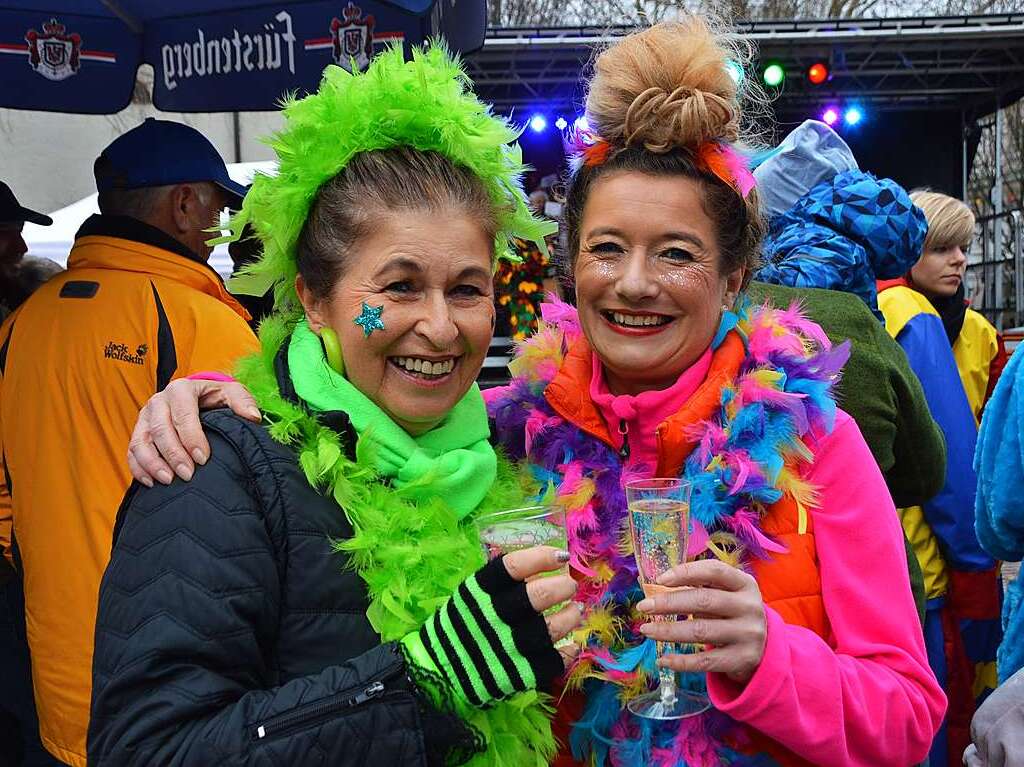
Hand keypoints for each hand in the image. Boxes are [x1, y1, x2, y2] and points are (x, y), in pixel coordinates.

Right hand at [128, 379, 259, 486]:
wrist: (197, 398)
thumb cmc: (216, 398)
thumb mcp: (232, 393)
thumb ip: (243, 402)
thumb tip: (252, 417)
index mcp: (181, 389)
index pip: (182, 412)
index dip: (191, 437)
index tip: (203, 459)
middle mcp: (159, 400)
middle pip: (160, 428)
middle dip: (173, 454)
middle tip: (188, 475)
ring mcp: (145, 417)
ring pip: (141, 440)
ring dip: (152, 463)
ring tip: (168, 481)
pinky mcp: (138, 432)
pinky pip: (132, 451)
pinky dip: (138, 468)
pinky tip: (151, 483)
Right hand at [402, 546, 581, 707]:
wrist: (439, 672)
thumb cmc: (461, 626)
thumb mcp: (471, 595)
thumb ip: (500, 582)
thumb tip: (538, 564)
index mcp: (479, 592)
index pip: (514, 566)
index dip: (541, 557)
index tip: (560, 556)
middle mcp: (494, 617)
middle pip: (538, 596)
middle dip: (563, 586)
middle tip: (569, 585)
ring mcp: (507, 648)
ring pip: (552, 628)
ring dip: (570, 616)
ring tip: (575, 610)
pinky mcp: (518, 675)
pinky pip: (553, 662)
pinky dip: (568, 651)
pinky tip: (572, 643)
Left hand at [636, 558, 765, 684]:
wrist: (762, 647)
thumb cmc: (731, 612)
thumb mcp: (724, 594)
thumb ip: (697, 587)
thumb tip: (654, 589)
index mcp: (744, 583)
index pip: (715, 571)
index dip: (686, 572)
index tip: (660, 579)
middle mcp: (750, 607)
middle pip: (704, 601)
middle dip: (669, 603)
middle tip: (643, 606)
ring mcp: (748, 634)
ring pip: (701, 631)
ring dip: (668, 631)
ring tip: (646, 630)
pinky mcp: (743, 659)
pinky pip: (706, 661)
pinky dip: (681, 661)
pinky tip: (662, 659)